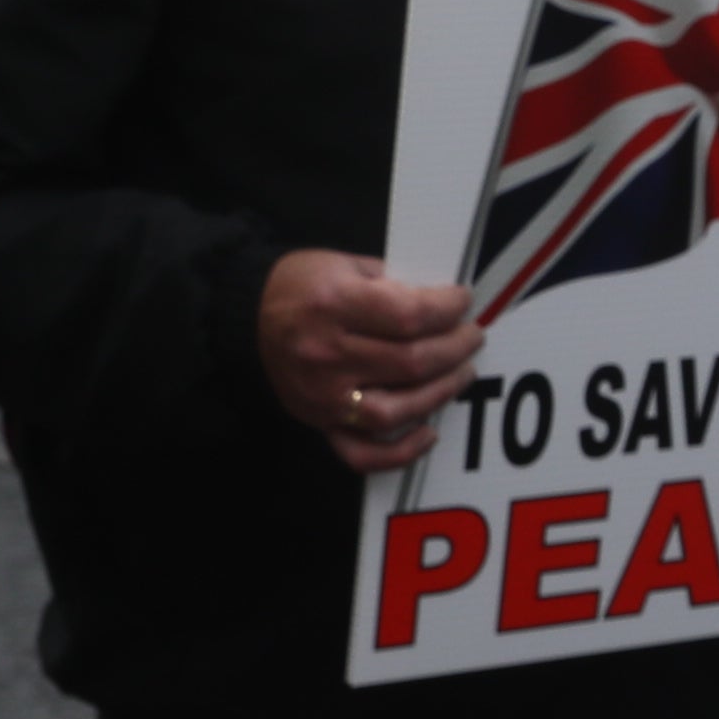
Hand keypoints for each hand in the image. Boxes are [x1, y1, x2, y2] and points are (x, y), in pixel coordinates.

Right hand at [257, 250, 480, 474]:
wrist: (246, 315)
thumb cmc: (302, 285)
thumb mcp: (346, 265)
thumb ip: (395, 283)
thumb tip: (446, 305)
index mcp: (332, 305)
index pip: (410, 316)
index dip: (449, 309)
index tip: (464, 301)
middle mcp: (325, 354)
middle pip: (412, 362)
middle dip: (457, 348)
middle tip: (473, 336)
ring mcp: (322, 395)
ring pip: (397, 410)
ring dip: (442, 393)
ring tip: (462, 372)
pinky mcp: (319, 421)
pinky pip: (362, 454)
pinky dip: (400, 452)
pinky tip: (428, 433)